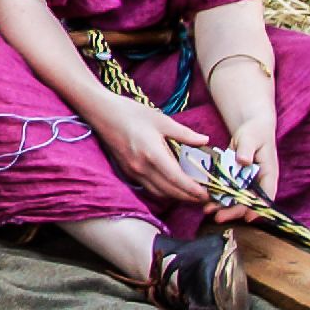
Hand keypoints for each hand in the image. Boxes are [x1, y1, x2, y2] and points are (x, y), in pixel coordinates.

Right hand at [94, 101, 211, 209]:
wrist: (102, 113)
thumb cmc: (131, 112)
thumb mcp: (160, 119)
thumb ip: (184, 133)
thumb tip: (204, 140)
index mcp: (152, 154)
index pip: (177, 179)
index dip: (193, 190)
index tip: (208, 194)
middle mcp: (142, 167)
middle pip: (170, 191)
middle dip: (189, 197)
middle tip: (205, 197)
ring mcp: (133, 171)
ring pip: (159, 193)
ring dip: (176, 197)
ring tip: (192, 194)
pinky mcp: (128, 171)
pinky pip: (149, 188)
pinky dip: (164, 191)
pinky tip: (172, 186)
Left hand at [198, 113, 280, 221]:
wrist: (251, 129)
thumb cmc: (255, 133)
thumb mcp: (250, 138)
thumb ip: (247, 149)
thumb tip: (244, 161)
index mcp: (268, 174)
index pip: (266, 196)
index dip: (257, 208)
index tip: (247, 218)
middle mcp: (259, 183)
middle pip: (249, 202)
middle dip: (234, 211)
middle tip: (218, 217)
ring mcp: (247, 183)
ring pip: (237, 200)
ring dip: (223, 207)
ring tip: (207, 211)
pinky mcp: (236, 180)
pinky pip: (228, 192)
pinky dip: (218, 197)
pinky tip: (206, 201)